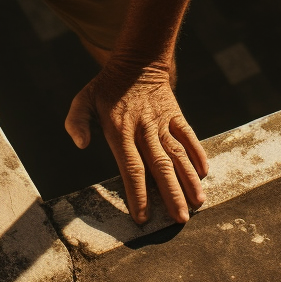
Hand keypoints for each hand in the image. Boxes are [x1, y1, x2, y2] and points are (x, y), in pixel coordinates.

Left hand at [65, 62, 208, 223]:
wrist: (137, 61)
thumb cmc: (107, 87)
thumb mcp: (84, 100)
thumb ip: (76, 122)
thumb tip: (80, 144)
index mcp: (121, 130)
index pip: (131, 168)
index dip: (138, 194)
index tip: (144, 217)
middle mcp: (144, 129)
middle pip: (160, 167)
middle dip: (171, 195)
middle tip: (180, 219)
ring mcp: (162, 122)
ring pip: (178, 154)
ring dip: (189, 180)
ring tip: (198, 202)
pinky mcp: (176, 115)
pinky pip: (189, 136)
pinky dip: (198, 153)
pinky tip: (204, 173)